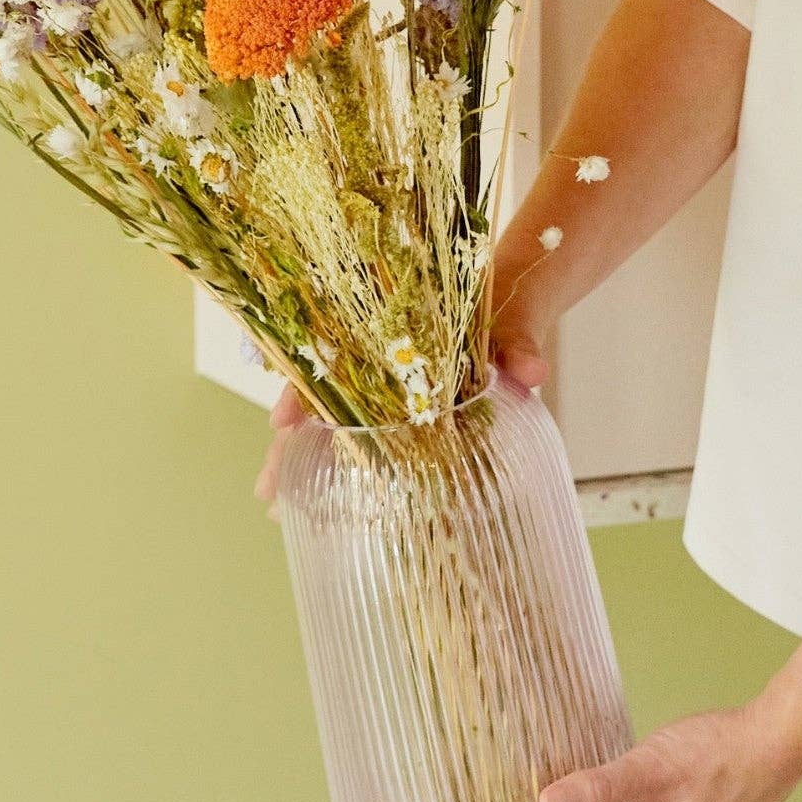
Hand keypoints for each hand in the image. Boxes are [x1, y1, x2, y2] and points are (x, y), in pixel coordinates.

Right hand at [251, 318, 551, 509]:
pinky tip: (324, 496)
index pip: (335, 359)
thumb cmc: (507, 303)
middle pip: (324, 398)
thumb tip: (533, 372)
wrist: (519, 295)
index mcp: (398, 335)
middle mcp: (384, 362)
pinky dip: (343, 462)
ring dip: (305, 458)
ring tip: (278, 507)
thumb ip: (518, 344)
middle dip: (292, 443)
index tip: (282, 423)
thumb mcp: (514, 320)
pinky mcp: (412, 409)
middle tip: (267, 491)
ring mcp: (392, 388)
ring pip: (335, 420)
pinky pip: (368, 436)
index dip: (306, 391)